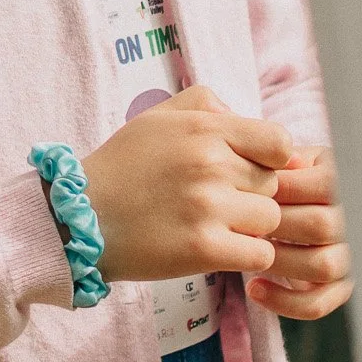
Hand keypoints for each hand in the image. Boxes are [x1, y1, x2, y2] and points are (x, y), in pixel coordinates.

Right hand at [80, 85, 291, 283]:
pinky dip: (246, 256)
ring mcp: (208, 207)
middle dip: (254, 194)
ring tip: (218, 225)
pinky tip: (220, 249)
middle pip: (274, 184)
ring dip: (251, 228)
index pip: (279, 142)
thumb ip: (205, 104)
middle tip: (222, 201)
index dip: (272, 159)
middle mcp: (210, 164)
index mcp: (203, 128)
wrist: (82, 216)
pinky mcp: (204, 249)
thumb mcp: (159, 117)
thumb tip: (243, 116)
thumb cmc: (124, 165)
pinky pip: (260, 255)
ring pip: (270, 221)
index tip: (251, 169)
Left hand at [246, 146, 352, 320]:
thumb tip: (275, 161)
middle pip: (320, 226)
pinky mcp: (341, 287)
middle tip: (242, 221)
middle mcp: (355, 221)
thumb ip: (280, 157)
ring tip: (247, 251)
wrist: (304, 202)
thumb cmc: (290, 175)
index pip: (322, 186)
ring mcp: (351, 256)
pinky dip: (284, 301)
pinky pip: (318, 302)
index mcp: (344, 182)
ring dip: (279, 261)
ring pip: (322, 266)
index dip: (280, 188)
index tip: (246, 189)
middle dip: (275, 225)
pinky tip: (254, 288)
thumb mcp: (290, 158)